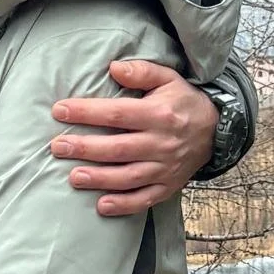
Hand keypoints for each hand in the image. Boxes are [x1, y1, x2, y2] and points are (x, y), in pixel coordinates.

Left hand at [50, 60, 219, 215]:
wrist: (216, 130)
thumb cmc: (184, 101)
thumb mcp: (168, 78)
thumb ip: (142, 72)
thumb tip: (113, 67)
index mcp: (159, 114)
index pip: (117, 113)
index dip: (87, 112)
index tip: (60, 110)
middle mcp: (162, 143)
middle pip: (117, 148)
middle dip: (85, 147)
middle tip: (57, 147)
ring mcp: (165, 168)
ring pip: (128, 177)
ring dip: (99, 179)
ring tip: (73, 177)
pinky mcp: (168, 186)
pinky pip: (144, 199)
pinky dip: (123, 205)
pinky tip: (101, 206)